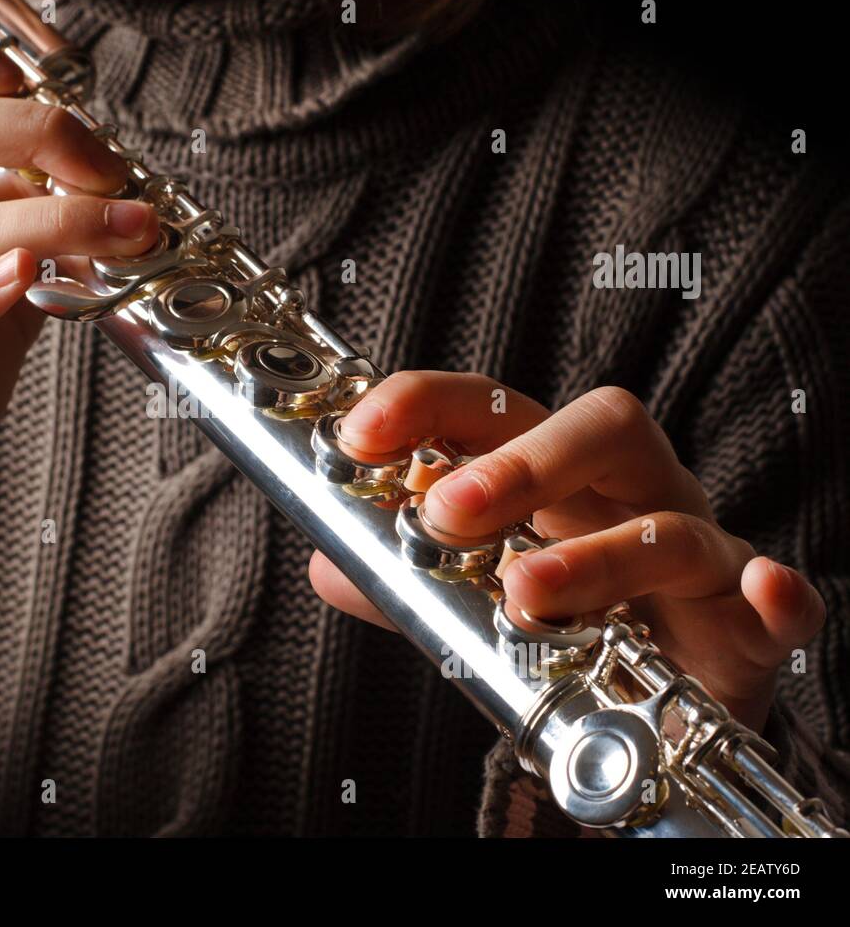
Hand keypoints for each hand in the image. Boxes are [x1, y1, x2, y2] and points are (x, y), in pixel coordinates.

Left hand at [308, 372, 825, 731]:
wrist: (660, 697)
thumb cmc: (568, 618)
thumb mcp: (475, 595)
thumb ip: (404, 583)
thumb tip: (327, 564)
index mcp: (554, 473)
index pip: (494, 408)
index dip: (427, 406)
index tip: (359, 434)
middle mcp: (629, 492)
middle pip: (596, 430)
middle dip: (519, 463)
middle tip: (445, 511)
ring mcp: (694, 551)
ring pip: (666, 525)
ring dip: (596, 556)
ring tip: (528, 595)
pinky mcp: (747, 623)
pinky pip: (775, 597)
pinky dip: (777, 592)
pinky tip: (762, 589)